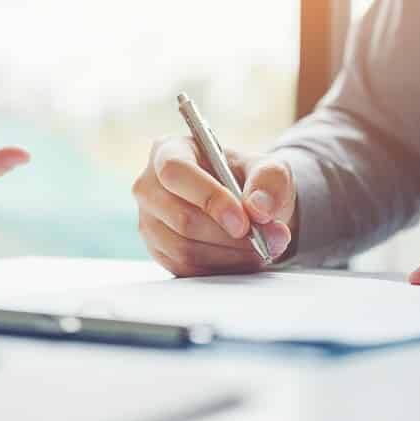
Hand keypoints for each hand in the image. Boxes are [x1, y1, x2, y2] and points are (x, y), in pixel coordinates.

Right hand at [133, 135, 295, 276]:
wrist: (242, 203)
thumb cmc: (247, 179)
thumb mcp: (268, 169)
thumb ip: (270, 181)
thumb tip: (258, 209)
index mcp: (169, 151)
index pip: (175, 172)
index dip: (209, 198)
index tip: (244, 221)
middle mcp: (149, 186)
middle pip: (182, 218)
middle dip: (230, 235)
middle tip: (268, 239)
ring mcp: (149, 222)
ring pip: (184, 249)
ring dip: (229, 255)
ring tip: (261, 248)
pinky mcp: (158, 251)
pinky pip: (186, 269)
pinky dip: (220, 268)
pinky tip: (243, 258)